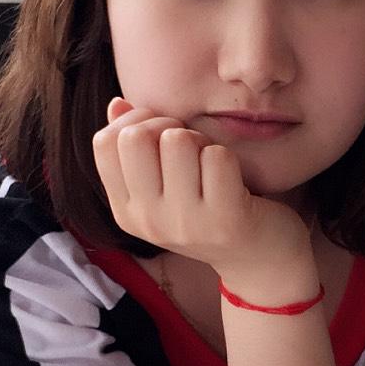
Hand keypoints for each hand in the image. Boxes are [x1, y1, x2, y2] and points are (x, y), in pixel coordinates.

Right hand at [92, 99, 315, 297]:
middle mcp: (149, 221)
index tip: (161, 134)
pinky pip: (217, 156)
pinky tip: (232, 179)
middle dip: (167, 127)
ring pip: (178, 140)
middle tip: (190, 148)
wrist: (259, 261)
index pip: (104, 143)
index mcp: (126, 211)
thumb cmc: (210, 211)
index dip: (135, 122)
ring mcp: (185, 224)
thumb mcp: (164, 186)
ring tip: (211, 165)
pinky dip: (228, 156)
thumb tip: (117, 104)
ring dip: (201, 140)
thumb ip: (137, 146)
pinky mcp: (224, 220)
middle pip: (136, 137)